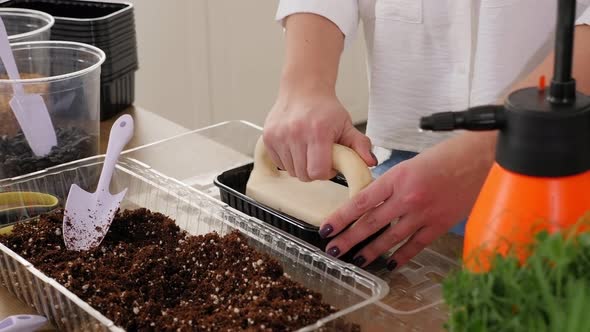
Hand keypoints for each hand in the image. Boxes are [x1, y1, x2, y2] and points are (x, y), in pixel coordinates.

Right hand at [263, 89, 375, 180]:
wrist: (303, 89)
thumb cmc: (325, 109)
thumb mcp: (346, 125)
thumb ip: (360, 145)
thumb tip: (370, 162)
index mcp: (318, 132)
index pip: (318, 172)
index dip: (326, 173)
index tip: (330, 164)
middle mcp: (295, 133)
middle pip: (304, 174)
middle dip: (314, 171)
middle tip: (320, 157)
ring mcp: (279, 136)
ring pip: (291, 171)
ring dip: (301, 166)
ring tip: (308, 151)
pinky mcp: (268, 138)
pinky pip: (279, 163)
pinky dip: (289, 160)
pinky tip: (296, 147)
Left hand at [319, 132, 495, 268]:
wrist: (481, 158)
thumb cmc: (446, 156)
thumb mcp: (410, 164)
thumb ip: (391, 184)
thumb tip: (372, 201)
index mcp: (397, 178)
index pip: (361, 201)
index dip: (341, 217)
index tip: (327, 227)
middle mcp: (408, 197)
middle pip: (371, 222)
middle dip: (349, 238)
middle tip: (333, 249)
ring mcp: (424, 214)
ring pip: (391, 237)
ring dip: (371, 250)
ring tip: (356, 260)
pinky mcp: (440, 224)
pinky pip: (416, 244)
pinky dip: (402, 255)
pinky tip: (391, 263)